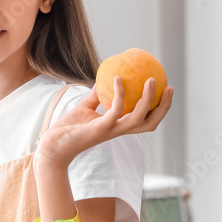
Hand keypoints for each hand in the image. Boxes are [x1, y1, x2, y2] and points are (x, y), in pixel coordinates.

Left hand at [36, 77, 173, 167]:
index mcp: (119, 126)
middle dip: (164, 107)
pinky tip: (118, 78)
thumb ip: (97, 95)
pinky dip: (119, 94)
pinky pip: (115, 110)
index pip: (146, 119)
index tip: (165, 89)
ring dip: (148, 100)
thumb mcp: (85, 107)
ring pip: (139, 119)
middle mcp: (119, 130)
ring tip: (151, 80)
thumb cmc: (69, 128)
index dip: (159, 107)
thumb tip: (105, 76)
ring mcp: (111, 131)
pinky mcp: (100, 129)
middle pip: (151, 123)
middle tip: (169, 87)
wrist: (52, 145)